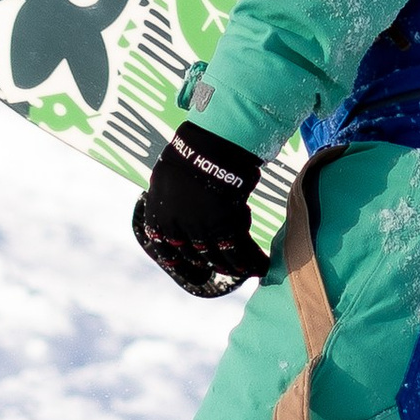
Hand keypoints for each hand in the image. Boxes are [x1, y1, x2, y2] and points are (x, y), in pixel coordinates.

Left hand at [132, 122, 268, 296]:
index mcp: (158, 219)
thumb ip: (170, 202)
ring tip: (244, 270)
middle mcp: (178, 230)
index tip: (197, 272)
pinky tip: (260, 266)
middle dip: (211, 265)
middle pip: (196, 257)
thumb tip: (173, 210)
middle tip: (223, 268)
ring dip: (234, 266)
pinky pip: (239, 250)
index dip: (183, 266)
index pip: (167, 254)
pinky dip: (252, 261)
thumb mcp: (166, 180)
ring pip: (220, 258)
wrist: (208, 148)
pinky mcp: (225, 227)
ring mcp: (201, 230)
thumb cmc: (188, 157)